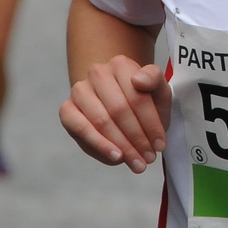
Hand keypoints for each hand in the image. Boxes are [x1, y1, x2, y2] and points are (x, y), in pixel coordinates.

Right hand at [60, 56, 171, 171]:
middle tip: (149, 158)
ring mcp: (80, 90)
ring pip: (101, 121)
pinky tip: (115, 157)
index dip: (151, 124)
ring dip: (121, 146)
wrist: (120, 104)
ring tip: (136, 162)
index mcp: (121, 65)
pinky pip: (81, 129)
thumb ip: (155, 80)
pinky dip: (99, 145)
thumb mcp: (158, 91)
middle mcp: (97, 73)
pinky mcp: (67, 109)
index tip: (160, 145)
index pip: (138, 97)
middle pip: (119, 110)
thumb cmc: (142, 100)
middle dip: (137, 138)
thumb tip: (138, 80)